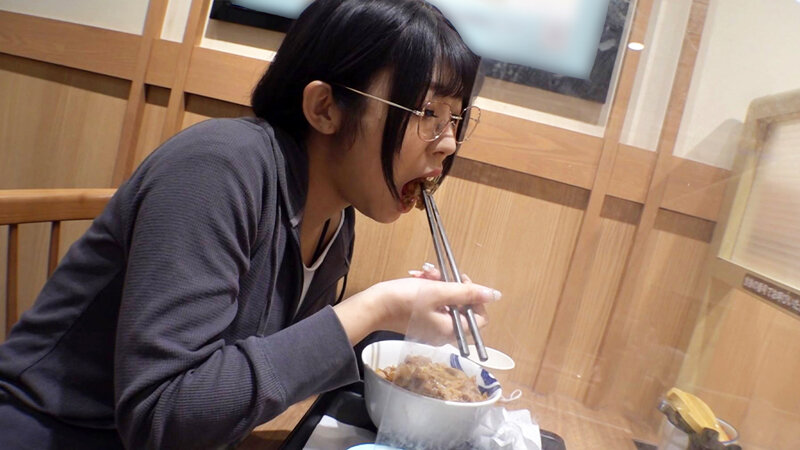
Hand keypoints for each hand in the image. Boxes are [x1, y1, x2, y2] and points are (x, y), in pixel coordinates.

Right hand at [375, 263, 498, 343]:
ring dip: (439, 283)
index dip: (475, 297)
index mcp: (451, 330)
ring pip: (447, 302)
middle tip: (437, 273)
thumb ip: (467, 293)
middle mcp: (444, 333)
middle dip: (452, 285)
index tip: (461, 280)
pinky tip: (417, 277)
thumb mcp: (438, 291)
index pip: (479, 317)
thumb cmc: (404, 299)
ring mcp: (432, 327)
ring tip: (424, 272)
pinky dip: (429, 289)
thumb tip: (495, 295)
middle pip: (462, 307)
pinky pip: (434, 304)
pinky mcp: (421, 320)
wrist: (372, 307)